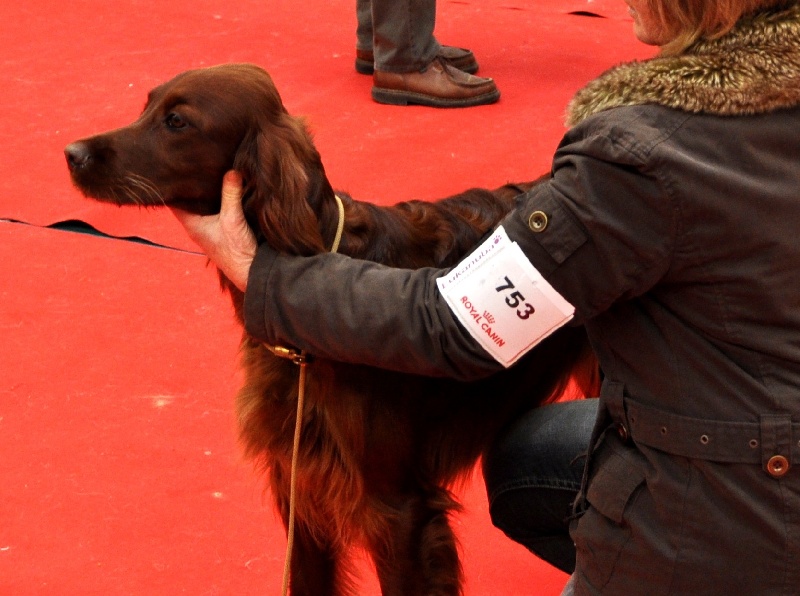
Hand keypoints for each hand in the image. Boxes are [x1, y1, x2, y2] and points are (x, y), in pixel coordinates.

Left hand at [171, 171, 256, 291]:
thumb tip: (232, 170)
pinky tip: (226, 184)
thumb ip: (231, 194)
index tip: (176, 167)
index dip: (174, 185)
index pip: (174, 200)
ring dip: (206, 190)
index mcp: (191, 224)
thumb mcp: (233, 219)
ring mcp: (210, 227)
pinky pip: (217, 208)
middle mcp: (197, 225)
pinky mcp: (223, 228)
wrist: (252, 272)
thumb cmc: (236, 252)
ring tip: (209, 168)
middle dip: (192, 183)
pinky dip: (219, 197)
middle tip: (193, 162)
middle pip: (189, 199)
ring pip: (203, 203)